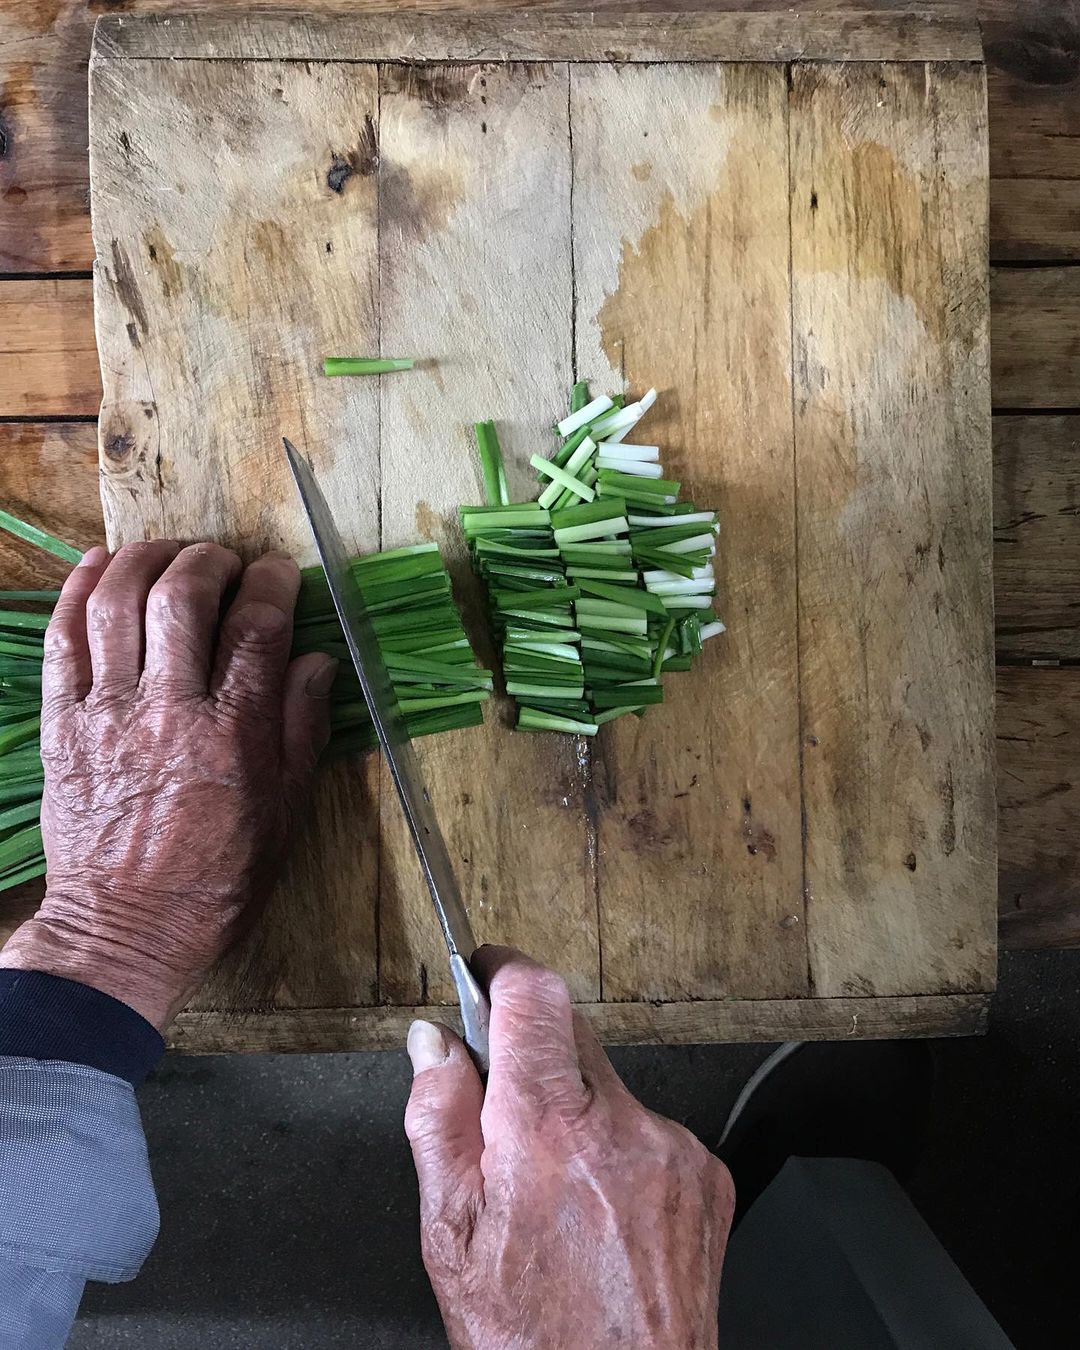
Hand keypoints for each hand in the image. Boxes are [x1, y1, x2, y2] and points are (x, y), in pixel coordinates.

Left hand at [0, 541, 336, 1029]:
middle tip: (224, 561)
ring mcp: (107, 714)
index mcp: (234, 735)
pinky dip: (78, 591)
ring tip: (167, 553)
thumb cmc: (216, 881)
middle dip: (209, 562)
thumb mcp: (285, 815)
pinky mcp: (62, 725)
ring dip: (145, 560)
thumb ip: (300, 729)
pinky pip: (62, 639)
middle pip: (184, 599)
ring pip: (118, 604)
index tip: (279, 573)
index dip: (272, 585)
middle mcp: (169, 712)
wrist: (123, 930)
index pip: (257, 629)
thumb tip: (314, 660)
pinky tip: (99, 566)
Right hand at [405, 948, 734, 1349]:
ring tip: (560, 1194)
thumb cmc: (531, 1339)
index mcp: (547, 1132)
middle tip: (506, 1121)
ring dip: (578, 1113)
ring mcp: (673, 1149)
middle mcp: (621, 1126)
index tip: (486, 974)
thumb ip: (436, 1118)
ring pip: (609, 1085)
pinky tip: (604, 1211)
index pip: (533, 996)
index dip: (503, 971)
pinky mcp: (708, 1173)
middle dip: (531, 1057)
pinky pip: (651, 1128)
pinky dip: (621, 1151)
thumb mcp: (450, 1234)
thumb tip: (431, 1045)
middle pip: (570, 1033)